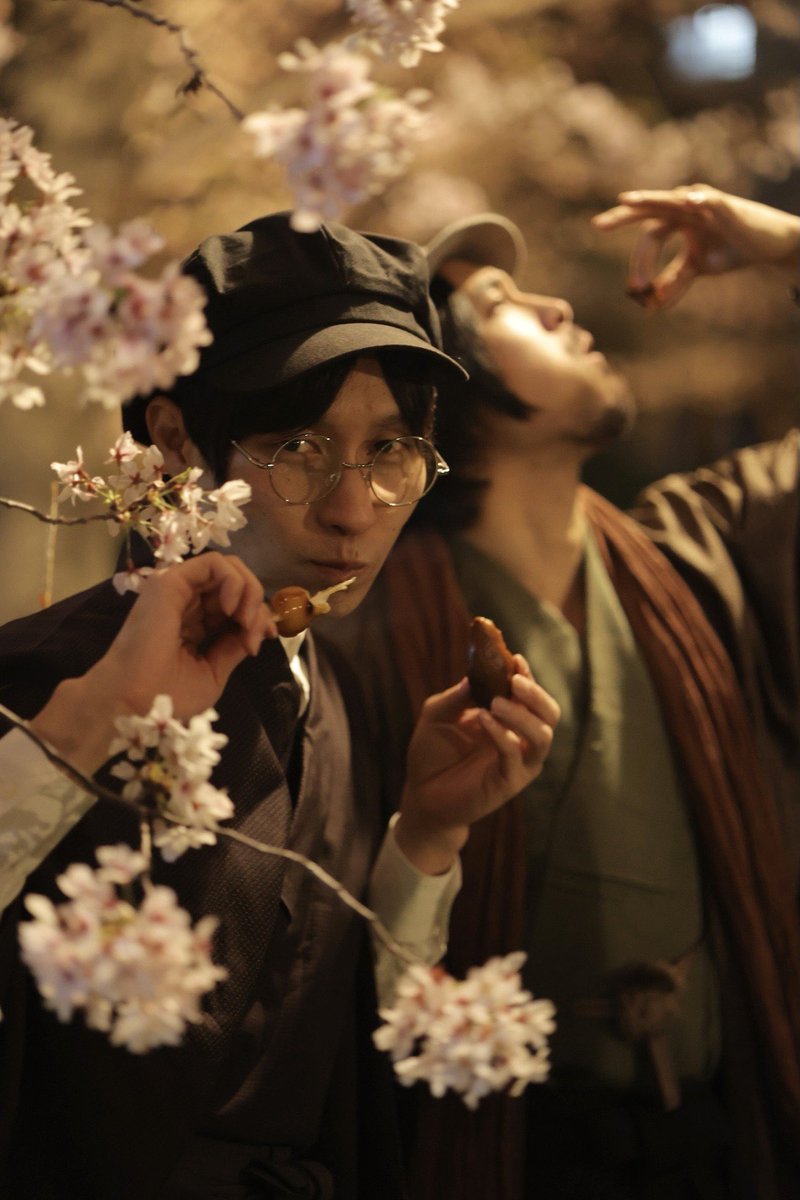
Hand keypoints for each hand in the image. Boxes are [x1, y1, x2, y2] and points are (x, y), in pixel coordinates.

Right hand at [31, 553, 275, 773]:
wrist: (133, 703)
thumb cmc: (167, 696)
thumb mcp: (212, 671)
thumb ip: (233, 646)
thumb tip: (257, 629)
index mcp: (194, 624)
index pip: (235, 604)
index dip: (257, 615)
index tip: (264, 639)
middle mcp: (187, 602)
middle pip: (235, 583)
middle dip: (256, 604)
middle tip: (256, 633)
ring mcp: (178, 590)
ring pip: (228, 568)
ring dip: (249, 591)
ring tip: (245, 622)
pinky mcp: (171, 581)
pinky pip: (213, 564)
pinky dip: (234, 581)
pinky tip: (232, 608)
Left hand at [395, 656, 559, 874]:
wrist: (421, 793)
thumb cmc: (432, 751)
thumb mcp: (437, 714)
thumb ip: (458, 696)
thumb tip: (477, 673)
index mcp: (508, 718)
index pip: (529, 694)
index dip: (526, 675)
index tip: (515, 658)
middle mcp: (520, 738)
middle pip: (549, 713)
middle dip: (536, 694)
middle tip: (515, 681)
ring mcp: (518, 762)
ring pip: (542, 736)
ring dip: (522, 715)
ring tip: (496, 702)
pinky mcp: (509, 782)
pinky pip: (515, 756)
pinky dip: (503, 735)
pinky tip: (484, 720)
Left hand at [593, 184, 799, 309]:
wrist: (766, 246)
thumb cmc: (731, 250)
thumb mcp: (697, 268)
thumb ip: (673, 281)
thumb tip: (651, 304)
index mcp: (676, 222)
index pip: (648, 238)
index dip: (640, 264)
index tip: (636, 290)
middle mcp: (685, 209)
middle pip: (649, 212)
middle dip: (622, 217)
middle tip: (597, 225)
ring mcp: (703, 204)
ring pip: (671, 200)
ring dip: (649, 200)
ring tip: (628, 200)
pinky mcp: (726, 206)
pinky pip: (711, 200)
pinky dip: (700, 200)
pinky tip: (688, 200)